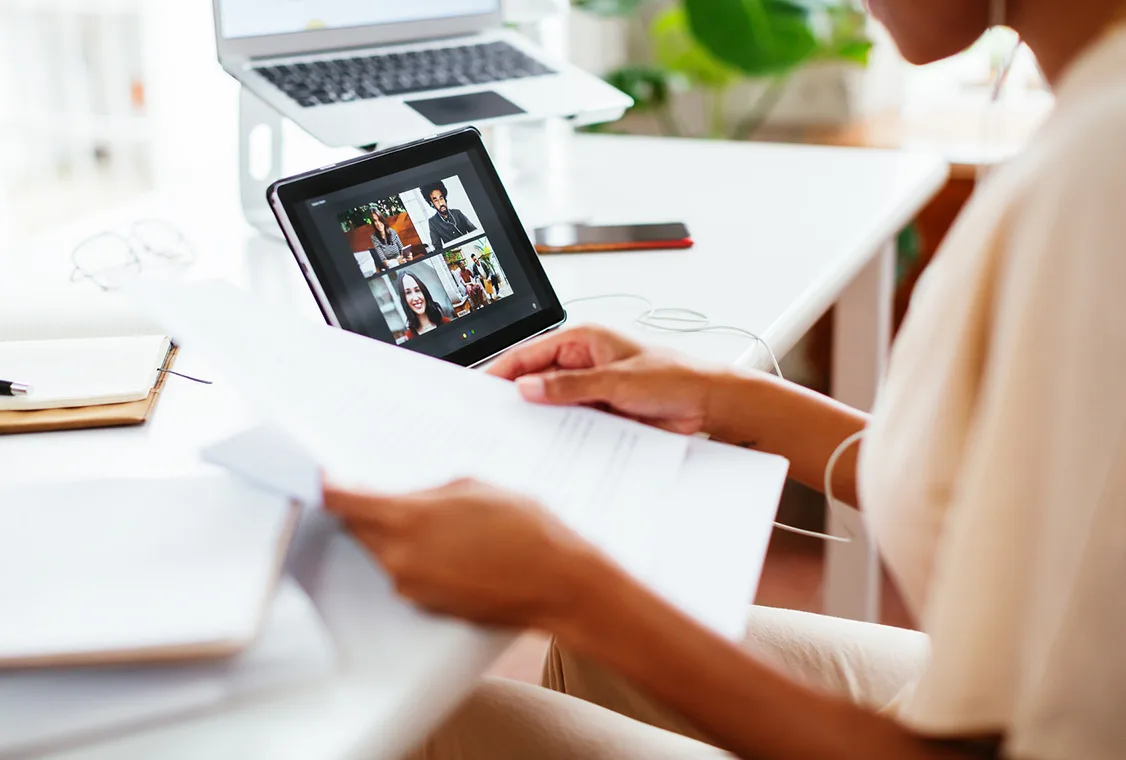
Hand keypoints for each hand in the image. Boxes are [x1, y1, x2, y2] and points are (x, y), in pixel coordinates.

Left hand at [324, 478, 606, 628]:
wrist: (557, 581)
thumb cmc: (526, 530)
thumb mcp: (474, 487)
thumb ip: (428, 490)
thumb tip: (407, 496)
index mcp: (406, 519)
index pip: (342, 501)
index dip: (323, 486)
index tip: (312, 476)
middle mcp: (399, 557)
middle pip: (359, 527)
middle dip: (367, 508)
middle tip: (386, 490)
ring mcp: (411, 585)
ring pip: (383, 549)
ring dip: (397, 532)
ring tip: (443, 521)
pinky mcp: (426, 603)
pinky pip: (406, 571)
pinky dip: (417, 555)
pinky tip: (454, 546)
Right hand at [487, 325, 714, 434]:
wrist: (706, 404)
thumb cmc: (673, 377)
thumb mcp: (616, 380)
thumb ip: (569, 386)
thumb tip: (528, 388)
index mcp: (583, 340)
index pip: (530, 353)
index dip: (503, 370)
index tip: (481, 387)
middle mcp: (583, 363)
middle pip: (536, 379)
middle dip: (516, 397)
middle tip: (493, 417)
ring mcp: (590, 389)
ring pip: (552, 404)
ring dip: (539, 418)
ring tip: (515, 436)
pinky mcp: (600, 412)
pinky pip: (570, 422)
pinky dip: (559, 432)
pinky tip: (547, 445)